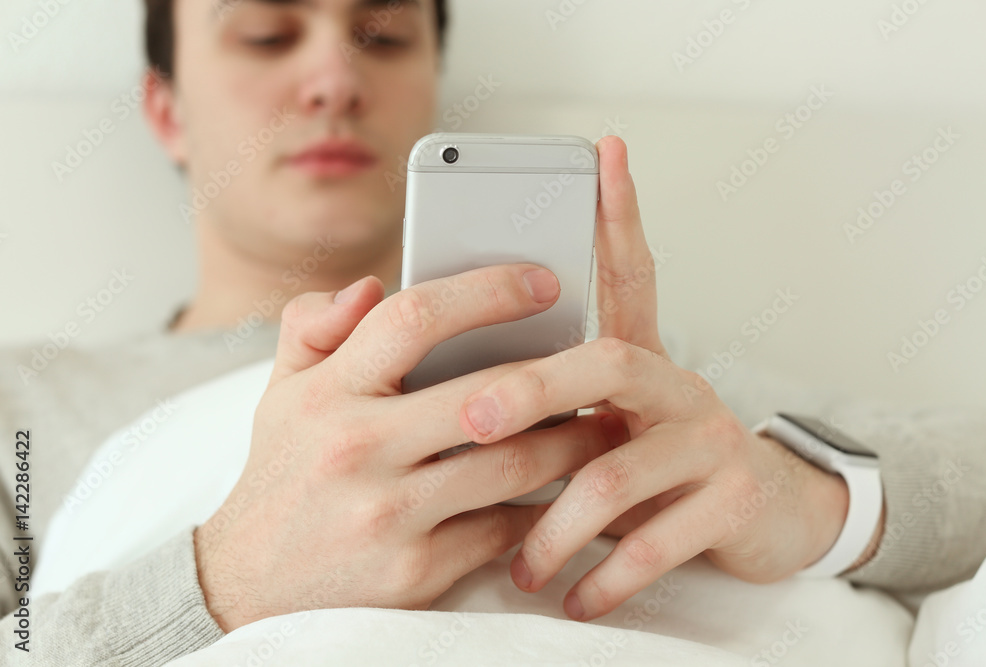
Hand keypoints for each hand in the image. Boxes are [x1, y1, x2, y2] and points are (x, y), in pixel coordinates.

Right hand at [193, 266, 626, 631]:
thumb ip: (315, 325)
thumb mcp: (282, 391)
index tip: (542, 283)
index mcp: (328, 392)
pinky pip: (503, 529)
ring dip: (570, 445)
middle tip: (606, 362)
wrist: (247, 584)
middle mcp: (357, 448)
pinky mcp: (414, 571)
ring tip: (602, 427)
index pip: (414, 318)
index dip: (487, 292)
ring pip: (512, 466)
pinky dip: (540, 509)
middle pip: (488, 397)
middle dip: (561, 377)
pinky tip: (560, 493)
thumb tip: (369, 285)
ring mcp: (388, 514)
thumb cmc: (282, 472)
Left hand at [455, 136, 853, 621]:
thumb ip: (554, 403)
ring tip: (522, 566)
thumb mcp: (609, 425)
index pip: (632, 272)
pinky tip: (576, 598)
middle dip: (534, 387)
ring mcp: (710, 440)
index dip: (618, 213)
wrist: (766, 515)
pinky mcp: (733, 500)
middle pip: (605, 363)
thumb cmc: (658, 463)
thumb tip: (456, 391)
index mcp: (641, 361)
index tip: (604, 153)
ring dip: (556, 526)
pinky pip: (655, 540)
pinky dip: (605, 576)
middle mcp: (678, 385)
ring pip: (617, 471)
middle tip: (474, 416)